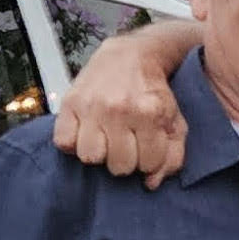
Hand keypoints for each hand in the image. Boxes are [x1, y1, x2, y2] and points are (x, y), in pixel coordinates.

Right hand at [51, 27, 194, 189]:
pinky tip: (87, 133)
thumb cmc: (153, 92)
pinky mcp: (70, 103)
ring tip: (107, 139)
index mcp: (150, 113)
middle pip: (118, 165)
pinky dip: (74, 143)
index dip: (149, 160)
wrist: (129, 56)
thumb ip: (173, 154)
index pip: (148, 163)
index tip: (147, 148)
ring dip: (100, 153)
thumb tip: (151, 183)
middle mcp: (119, 110)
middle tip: (127, 144)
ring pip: (90, 157)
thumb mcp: (174, 119)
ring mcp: (92, 106)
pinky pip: (63, 143)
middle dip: (125, 159)